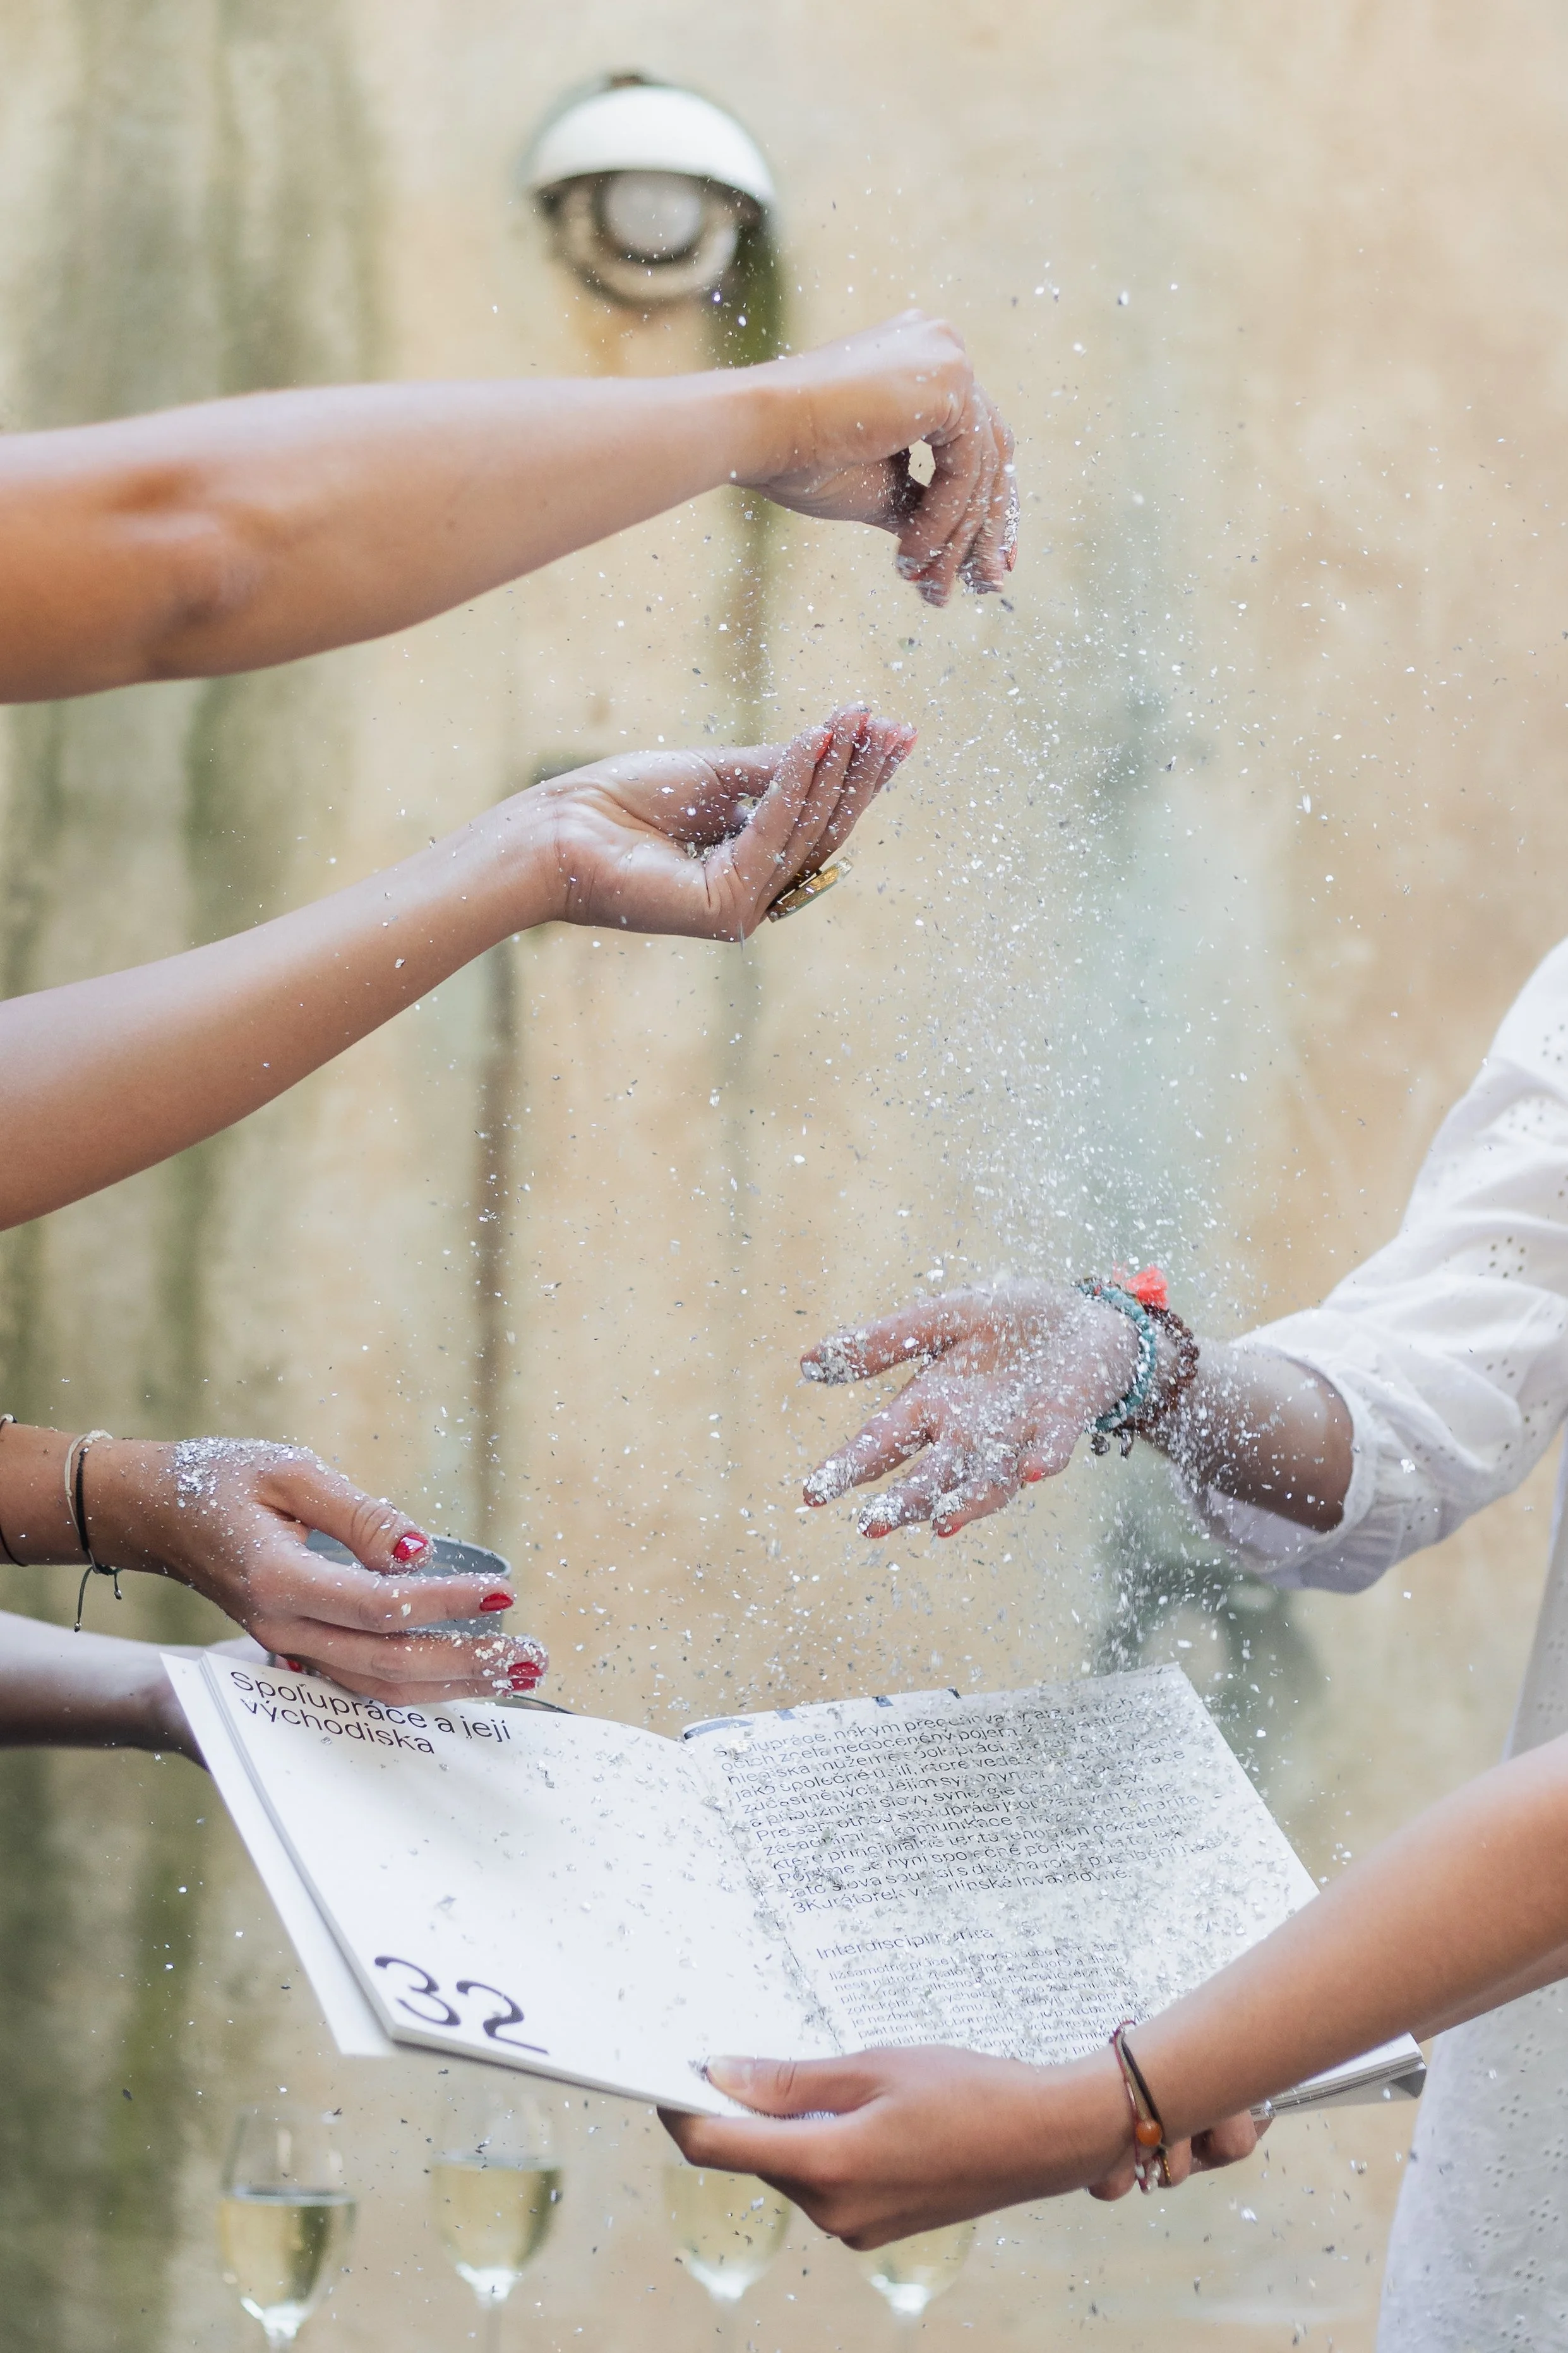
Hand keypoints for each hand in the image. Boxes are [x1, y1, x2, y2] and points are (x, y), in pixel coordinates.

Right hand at [83, 1439, 547, 1703]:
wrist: (159, 1514)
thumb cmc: (224, 1480)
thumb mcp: (290, 1472)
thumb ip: (358, 1514)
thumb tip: (419, 1550)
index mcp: (278, 1580)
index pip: (379, 1607)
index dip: (445, 1604)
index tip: (503, 1593)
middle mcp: (282, 1628)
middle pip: (387, 1665)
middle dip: (467, 1663)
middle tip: (533, 1652)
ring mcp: (287, 1648)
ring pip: (378, 1687)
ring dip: (454, 1685)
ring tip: (518, 1670)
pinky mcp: (298, 1650)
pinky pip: (364, 1682)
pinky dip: (421, 1686)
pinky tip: (469, 1677)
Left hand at [528, 706, 913, 940]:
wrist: (558, 831)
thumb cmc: (621, 802)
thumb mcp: (714, 775)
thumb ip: (775, 769)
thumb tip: (837, 741)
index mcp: (751, 861)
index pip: (817, 817)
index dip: (856, 774)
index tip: (892, 729)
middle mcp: (755, 890)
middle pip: (824, 828)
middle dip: (862, 776)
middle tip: (897, 728)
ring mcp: (745, 904)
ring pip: (805, 831)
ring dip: (837, 771)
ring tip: (860, 722)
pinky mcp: (728, 907)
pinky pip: (773, 835)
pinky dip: (796, 784)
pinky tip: (819, 740)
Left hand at [661, 2045, 1264, 2247]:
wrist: (1045, 2139)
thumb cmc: (967, 2091)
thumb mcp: (872, 2067)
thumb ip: (790, 2080)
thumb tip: (721, 2076)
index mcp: (827, 2168)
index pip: (718, 2147)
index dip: (680, 2110)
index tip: (665, 2072)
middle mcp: (832, 2211)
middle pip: (751, 2158)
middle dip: (737, 2109)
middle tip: (734, 2053)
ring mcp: (855, 2227)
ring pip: (787, 2169)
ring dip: (781, 2127)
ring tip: (809, 2076)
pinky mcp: (876, 2227)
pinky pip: (822, 2183)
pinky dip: (816, 2145)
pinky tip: (846, 2108)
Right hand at [745, 312, 1016, 604]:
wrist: (761, 430)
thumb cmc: (802, 459)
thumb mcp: (880, 488)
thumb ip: (925, 505)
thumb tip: (965, 553)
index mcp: (923, 363)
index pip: (976, 438)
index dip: (986, 504)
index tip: (988, 561)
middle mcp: (942, 348)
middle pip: (991, 452)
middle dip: (990, 527)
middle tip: (989, 585)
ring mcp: (948, 357)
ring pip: (980, 468)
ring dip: (958, 538)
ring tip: (933, 588)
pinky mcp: (949, 378)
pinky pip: (966, 467)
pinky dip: (944, 519)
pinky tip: (912, 554)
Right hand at [801, 1281, 1135, 1536]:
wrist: (1089, 1319)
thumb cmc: (1012, 1322)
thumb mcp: (943, 1318)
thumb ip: (884, 1341)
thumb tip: (805, 1363)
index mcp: (932, 1405)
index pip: (879, 1443)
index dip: (847, 1468)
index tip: (811, 1494)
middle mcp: (968, 1433)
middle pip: (929, 1475)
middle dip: (902, 1501)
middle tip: (871, 1526)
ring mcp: (1016, 1435)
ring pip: (987, 1479)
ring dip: (967, 1501)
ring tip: (941, 1523)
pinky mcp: (1062, 1424)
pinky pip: (1052, 1448)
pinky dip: (1044, 1459)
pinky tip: (1035, 1470)